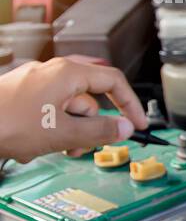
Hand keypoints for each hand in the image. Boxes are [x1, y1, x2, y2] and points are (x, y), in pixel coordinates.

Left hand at [0, 57, 147, 161]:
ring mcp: (35, 82)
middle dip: (94, 124)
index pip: (114, 82)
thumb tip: (124, 128)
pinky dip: (53, 127)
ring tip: (60, 149)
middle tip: (93, 143)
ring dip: (71, 131)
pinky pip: (50, 110)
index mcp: (67, 73)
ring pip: (69, 107)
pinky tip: (40, 144)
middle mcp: (52, 72)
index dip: (131, 104)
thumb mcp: (64, 134)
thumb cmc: (7, 123)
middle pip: (90, 97)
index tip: (137, 123)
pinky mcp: (22, 95)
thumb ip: (100, 132)